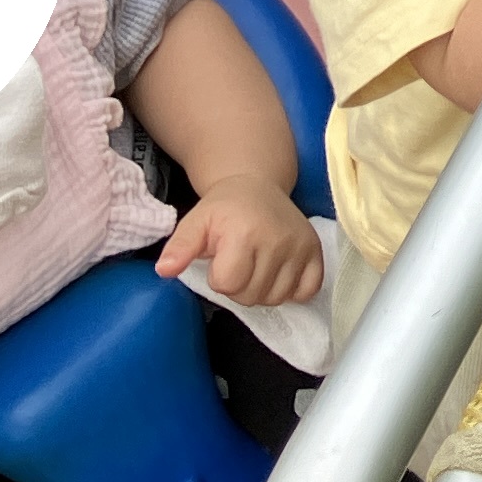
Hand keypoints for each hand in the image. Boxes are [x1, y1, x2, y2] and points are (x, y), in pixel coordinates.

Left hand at [159, 174, 325, 307]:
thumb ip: (179, 246)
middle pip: (252, 295)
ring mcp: (300, 246)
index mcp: (245, 233)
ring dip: (262, 290)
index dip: (219, 278)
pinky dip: (293, 290)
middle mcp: (277, 240)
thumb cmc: (223, 208)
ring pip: (278, 297)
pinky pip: (308, 290)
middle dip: (239, 286)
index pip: (229, 284)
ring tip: (256, 267)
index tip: (220, 260)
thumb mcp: (195, 221)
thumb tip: (164, 270)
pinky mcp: (316, 250)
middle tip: (238, 263)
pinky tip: (280, 273)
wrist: (257, 184)